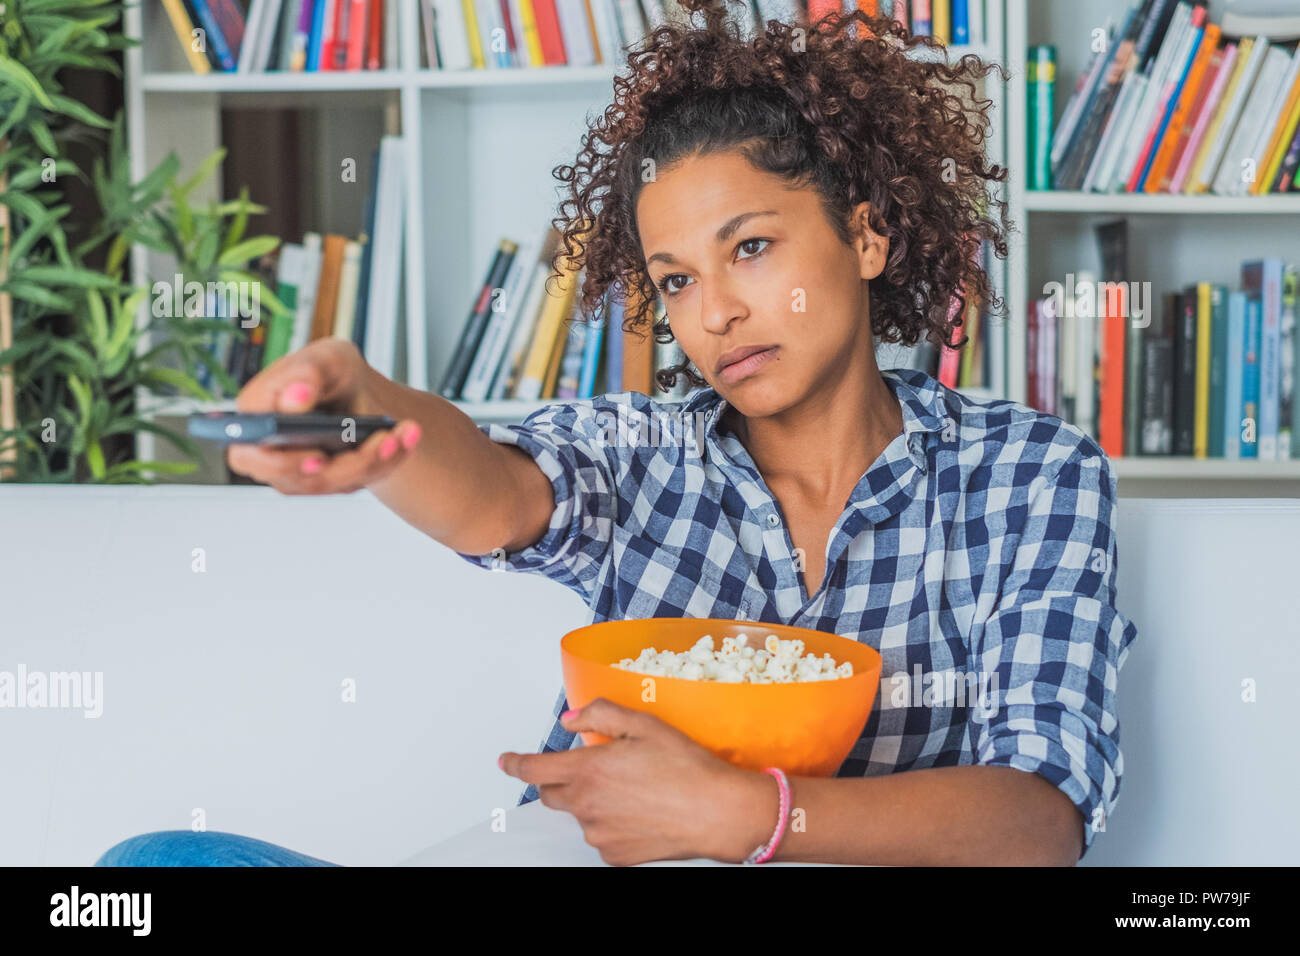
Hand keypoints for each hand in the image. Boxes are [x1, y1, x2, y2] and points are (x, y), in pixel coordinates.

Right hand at [226, 339, 421, 493]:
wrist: (361, 393)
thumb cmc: (333, 373)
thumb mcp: (326, 358)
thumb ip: (306, 372)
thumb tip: (294, 399)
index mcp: (257, 419)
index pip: (248, 454)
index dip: (278, 462)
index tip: (318, 458)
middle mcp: (273, 453)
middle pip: (302, 480)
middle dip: (347, 465)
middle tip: (383, 443)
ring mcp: (304, 473)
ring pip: (338, 483)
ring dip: (377, 459)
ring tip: (401, 433)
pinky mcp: (334, 481)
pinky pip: (362, 480)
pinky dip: (390, 459)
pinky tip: (407, 436)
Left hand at [498, 698, 776, 865]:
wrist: (716, 812)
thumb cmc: (686, 767)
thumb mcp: (644, 725)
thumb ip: (600, 714)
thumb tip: (571, 718)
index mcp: (589, 770)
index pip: (534, 769)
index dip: (515, 763)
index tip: (506, 761)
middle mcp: (587, 804)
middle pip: (551, 794)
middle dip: (560, 780)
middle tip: (591, 770)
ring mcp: (599, 833)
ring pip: (580, 814)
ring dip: (592, 801)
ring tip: (633, 790)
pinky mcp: (614, 854)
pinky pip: (601, 835)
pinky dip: (611, 822)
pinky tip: (639, 811)